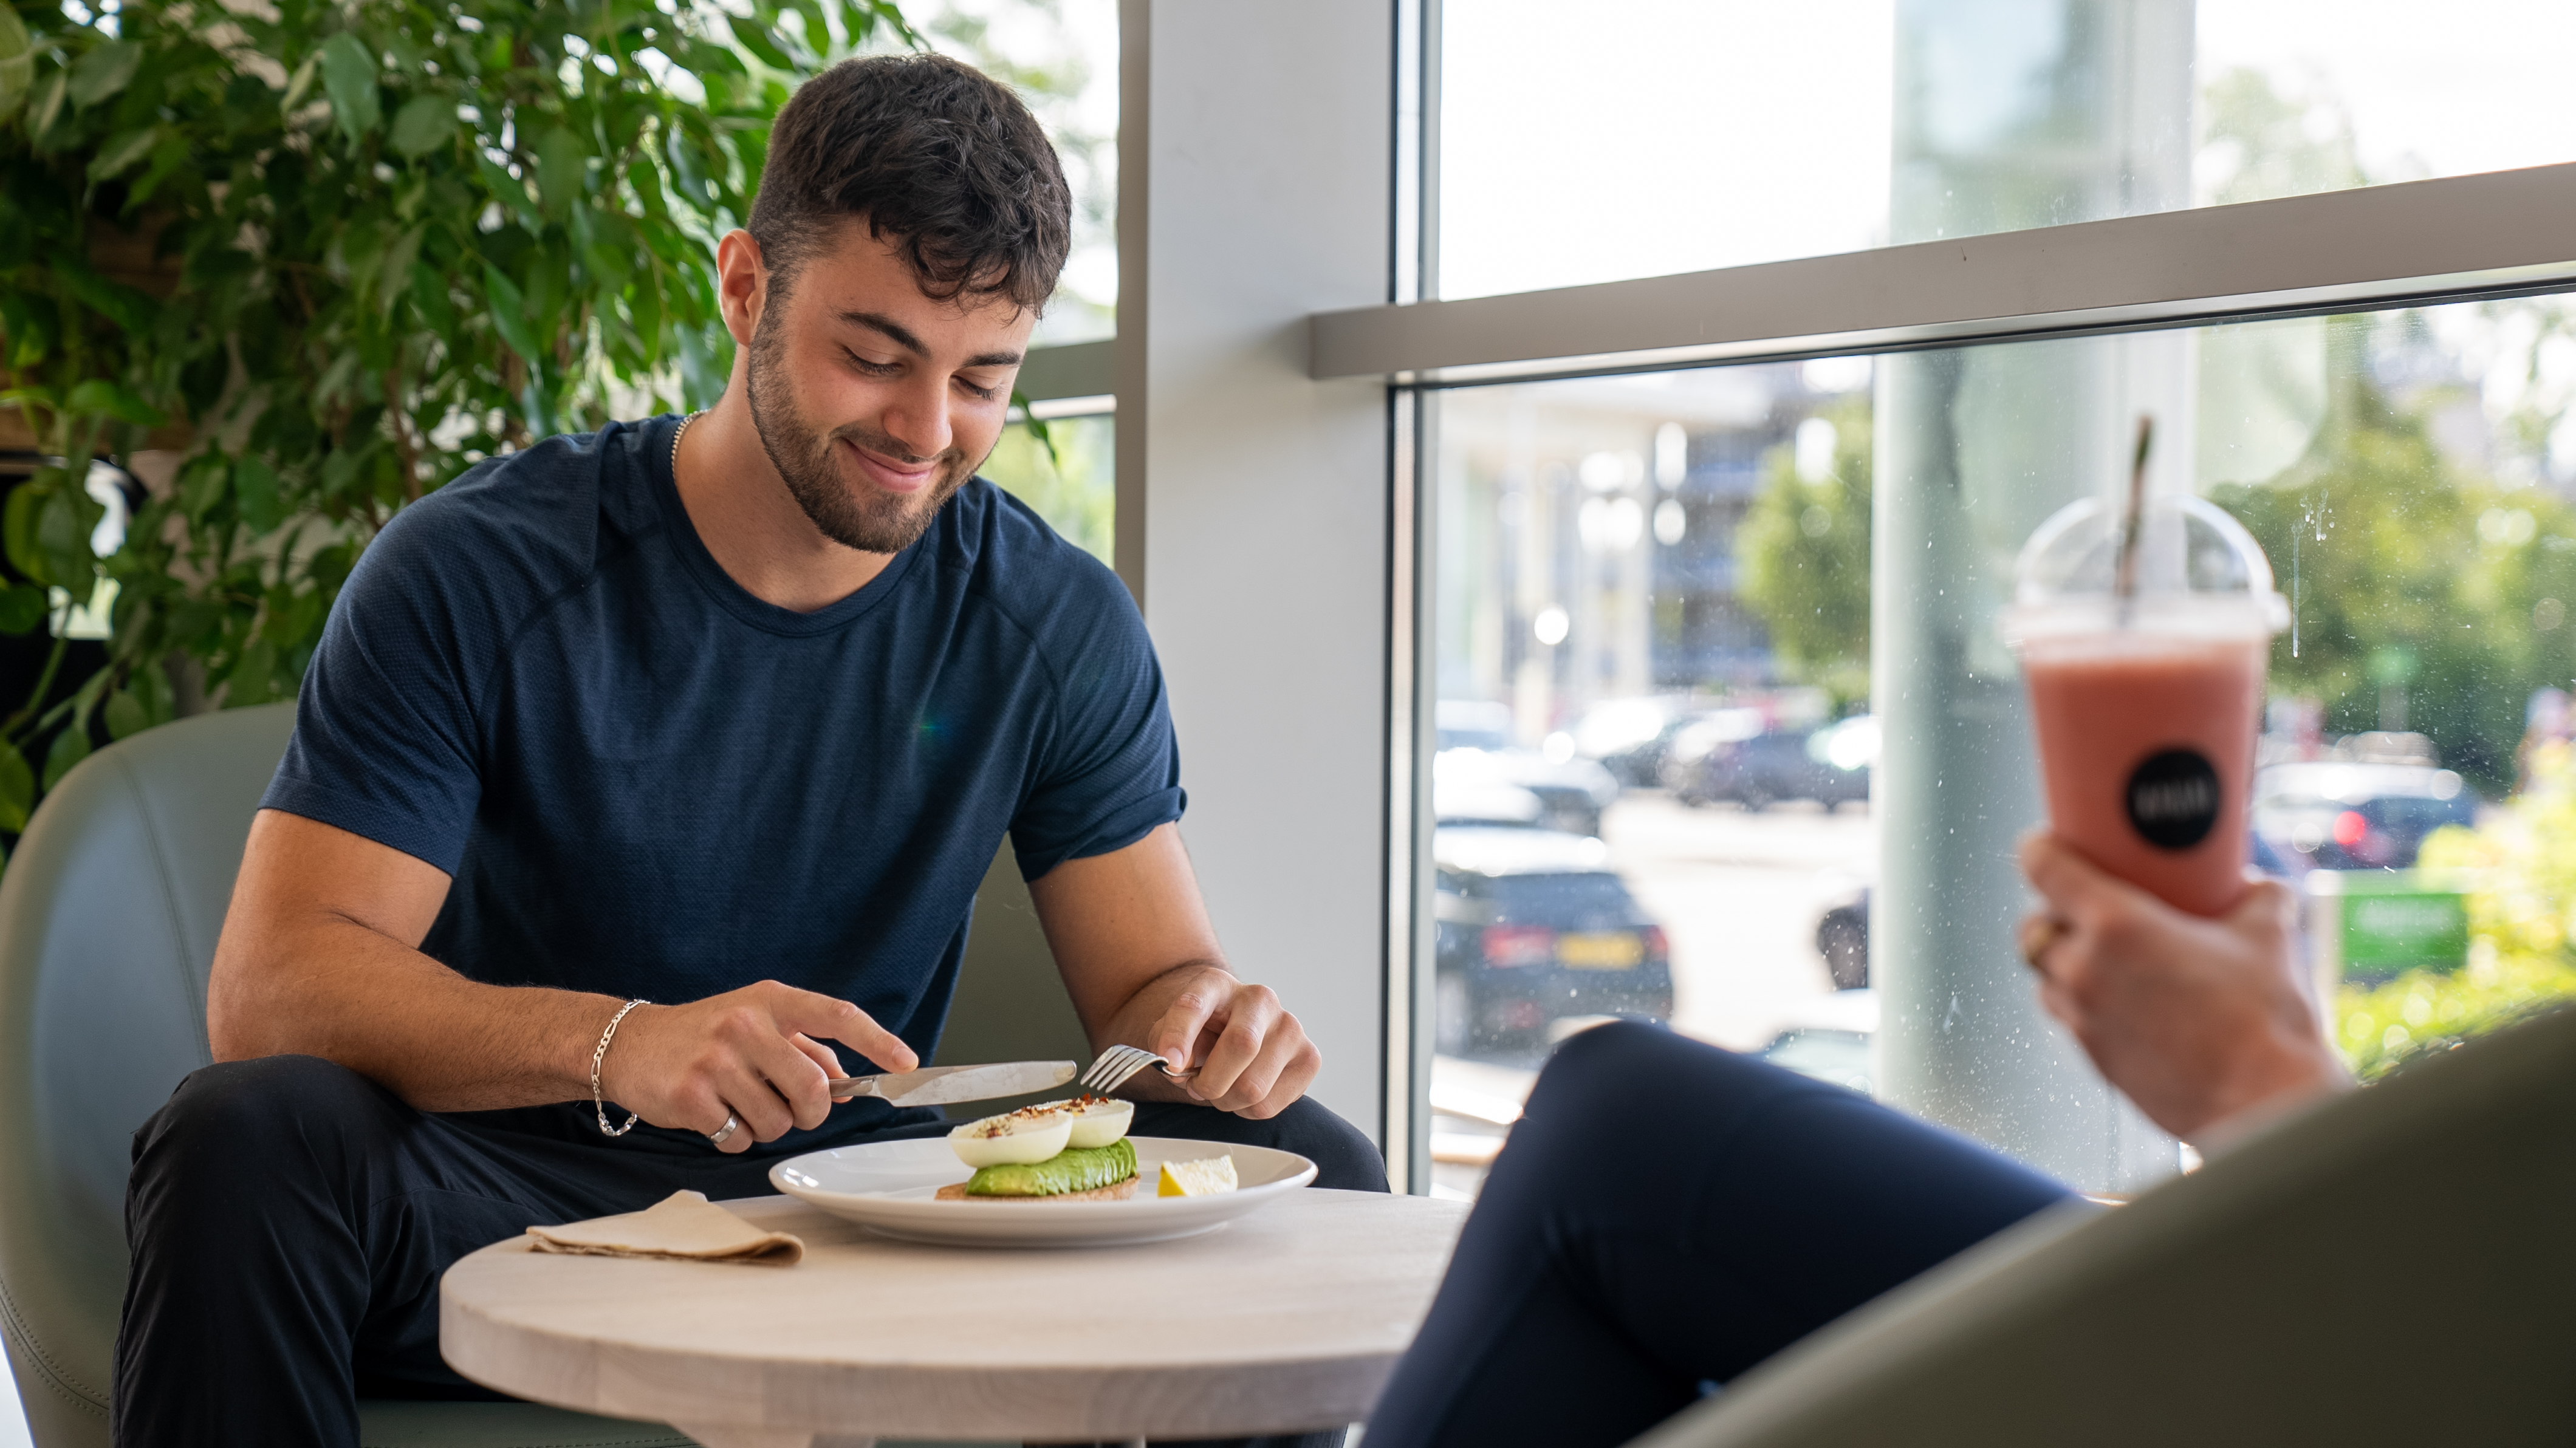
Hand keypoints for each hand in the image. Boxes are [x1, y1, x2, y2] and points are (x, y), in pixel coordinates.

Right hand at [595, 980, 918, 1153]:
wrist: (628, 1044)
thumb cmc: (704, 1035)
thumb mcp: (756, 1023)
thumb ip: (804, 1047)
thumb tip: (847, 1079)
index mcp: (770, 1001)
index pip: (836, 1014)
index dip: (877, 1040)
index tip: (906, 1063)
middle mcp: (745, 1025)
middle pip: (813, 1088)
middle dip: (811, 1112)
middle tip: (795, 1110)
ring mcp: (716, 1060)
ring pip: (777, 1121)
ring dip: (766, 1127)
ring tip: (740, 1106)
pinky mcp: (690, 1095)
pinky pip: (739, 1139)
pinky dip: (733, 1139)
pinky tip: (714, 1116)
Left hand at [1112, 963, 1320, 1119]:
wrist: (1236, 1031)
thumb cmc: (1202, 1033)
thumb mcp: (1171, 1031)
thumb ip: (1165, 1042)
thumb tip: (1178, 1065)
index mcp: (1218, 984)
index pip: (1195, 1005)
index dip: (1179, 1035)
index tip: (1168, 1063)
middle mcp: (1261, 999)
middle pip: (1241, 1046)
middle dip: (1210, 1082)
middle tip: (1197, 1087)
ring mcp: (1291, 1027)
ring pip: (1254, 1086)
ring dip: (1226, 1101)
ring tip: (1222, 1089)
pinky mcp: (1309, 1058)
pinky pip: (1269, 1105)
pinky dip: (1247, 1111)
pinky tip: (1244, 1093)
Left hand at [2016, 831, 2347, 1142]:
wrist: (2265, 1105)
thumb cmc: (2266, 1020)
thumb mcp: (2270, 936)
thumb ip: (2258, 896)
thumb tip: (2257, 884)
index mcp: (2115, 927)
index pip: (2044, 870)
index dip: (2038, 848)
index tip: (2044, 841)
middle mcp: (2084, 971)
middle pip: (2033, 929)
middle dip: (2050, 912)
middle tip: (2082, 904)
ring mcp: (2083, 1020)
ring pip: (2044, 978)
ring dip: (2061, 962)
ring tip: (2102, 954)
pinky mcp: (2094, 1061)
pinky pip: (2069, 1018)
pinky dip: (2082, 1002)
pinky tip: (2123, 1000)